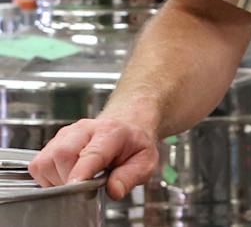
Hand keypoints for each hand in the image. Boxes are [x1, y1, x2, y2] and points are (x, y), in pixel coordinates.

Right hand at [28, 116, 163, 199]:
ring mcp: (66, 135)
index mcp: (110, 132)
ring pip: (46, 160)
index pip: (91, 153)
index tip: (76, 186)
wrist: (126, 127)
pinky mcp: (52, 143)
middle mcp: (84, 129)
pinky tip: (66, 176)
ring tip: (78, 181)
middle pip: (62, 154)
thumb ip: (130, 177)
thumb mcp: (145, 162)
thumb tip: (114, 190)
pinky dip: (47, 177)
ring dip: (56, 179)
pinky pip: (38, 164)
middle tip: (84, 188)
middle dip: (68, 179)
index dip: (81, 172)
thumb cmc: (133, 145)